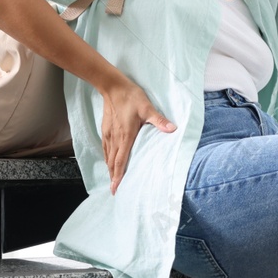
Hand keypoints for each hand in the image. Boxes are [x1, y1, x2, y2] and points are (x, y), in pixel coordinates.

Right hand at [98, 79, 175, 194]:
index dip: (119, 176)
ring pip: (108, 156)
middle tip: (115, 190)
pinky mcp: (106, 129)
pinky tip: (108, 161)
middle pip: (113, 162)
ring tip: (112, 180)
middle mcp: (115, 138)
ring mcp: (109, 134)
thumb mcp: (147, 108)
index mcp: (125, 136)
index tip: (117, 188)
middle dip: (114, 177)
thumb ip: (159, 120)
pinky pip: (105, 148)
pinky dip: (107, 158)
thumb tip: (173, 129)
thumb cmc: (130, 97)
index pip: (121, 161)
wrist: (112, 86)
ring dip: (110, 169)